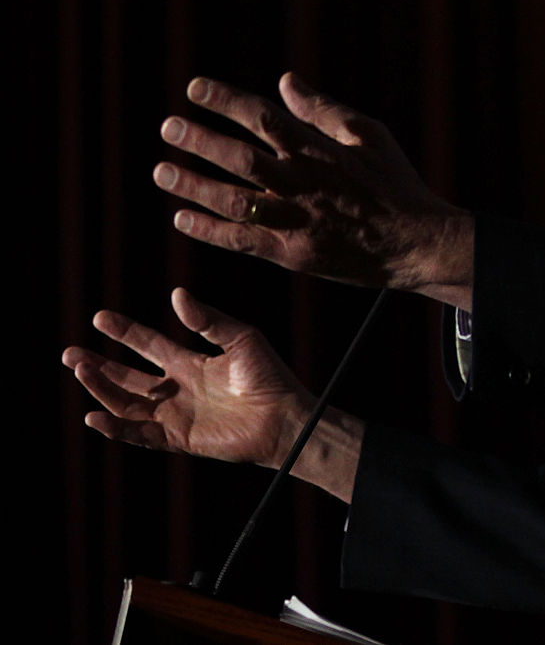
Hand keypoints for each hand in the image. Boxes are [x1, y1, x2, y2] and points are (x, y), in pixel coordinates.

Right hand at [62, 288, 312, 466]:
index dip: (124, 332)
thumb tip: (176, 294)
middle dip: (98, 365)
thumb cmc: (270, 377)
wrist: (285, 417)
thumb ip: (208, 320)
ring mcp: (177, 415)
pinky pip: (140, 435)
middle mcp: (179, 389)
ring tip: (81, 370)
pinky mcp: (179, 439)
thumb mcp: (240, 338)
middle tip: (69, 354)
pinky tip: (94, 416)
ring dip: (102, 389)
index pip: (149, 345)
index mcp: (192, 363)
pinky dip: (116, 427)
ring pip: (127, 404)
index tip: (99, 318)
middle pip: (128, 376)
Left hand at [154, 74, 472, 308]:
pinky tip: (182, 218)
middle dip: (199, 141)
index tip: (194, 90)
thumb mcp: (370, 135)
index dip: (225, 101)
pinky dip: (210, 230)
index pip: (263, 118)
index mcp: (319, 151)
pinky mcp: (294, 255)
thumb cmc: (395, 185)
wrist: (416, 244)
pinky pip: (243, 241)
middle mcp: (302, 184)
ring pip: (234, 200)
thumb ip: (324, 110)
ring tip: (162, 171)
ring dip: (194, 185)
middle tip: (168, 128)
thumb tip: (285, 82)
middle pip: (240, 158)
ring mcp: (296, 221)